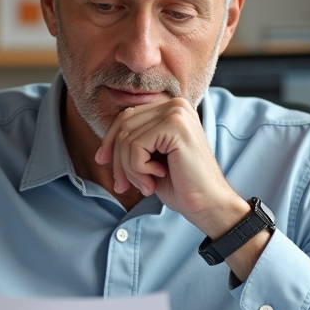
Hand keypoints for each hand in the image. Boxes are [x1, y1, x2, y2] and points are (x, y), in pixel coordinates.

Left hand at [94, 98, 246, 236]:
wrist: (208, 204)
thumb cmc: (181, 185)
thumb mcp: (150, 160)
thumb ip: (132, 145)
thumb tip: (101, 150)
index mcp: (171, 110)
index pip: (126, 117)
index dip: (109, 140)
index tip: (102, 162)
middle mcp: (175, 105)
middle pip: (123, 125)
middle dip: (117, 159)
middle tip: (124, 185)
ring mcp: (177, 113)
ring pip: (126, 138)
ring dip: (129, 169)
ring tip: (146, 184)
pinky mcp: (175, 126)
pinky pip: (135, 146)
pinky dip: (138, 169)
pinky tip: (157, 177)